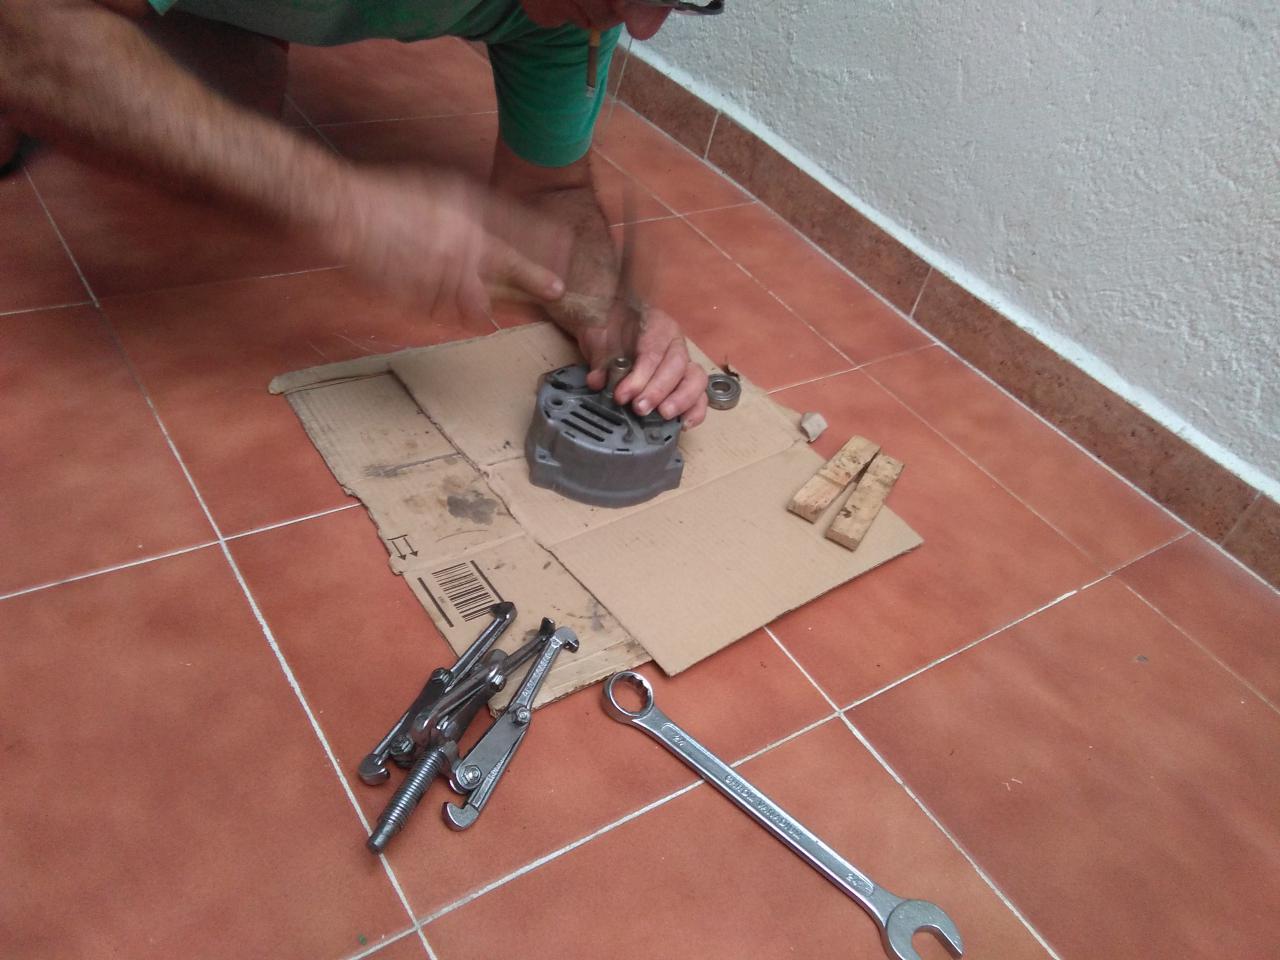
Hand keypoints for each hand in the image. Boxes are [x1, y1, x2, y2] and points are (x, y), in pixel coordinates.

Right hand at [333, 166, 566, 319]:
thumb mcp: (441, 187)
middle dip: (534, 282)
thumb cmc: (391, 195)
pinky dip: (449, 309)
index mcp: (466, 212)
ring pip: (477, 302)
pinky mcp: (417, 294)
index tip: (564, 261)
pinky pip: (444, 311)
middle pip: (508, 269)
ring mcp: (439, 271)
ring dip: (485, 305)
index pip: (517, 233)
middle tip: (554, 290)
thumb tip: (498, 234)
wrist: (345, 210)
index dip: (543, 249)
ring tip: (487, 306)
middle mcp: (458, 242)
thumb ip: (474, 212)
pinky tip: (445, 302)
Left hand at [579, 305, 708, 427]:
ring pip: (695, 379)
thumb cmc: (610, 331)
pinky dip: (694, 410)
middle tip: (640, 409)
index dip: (639, 377)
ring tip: (664, 416)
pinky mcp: (684, 382)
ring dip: (682, 401)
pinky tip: (684, 424)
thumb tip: (598, 382)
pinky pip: (698, 395)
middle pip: (678, 366)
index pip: (653, 353)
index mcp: (655, 327)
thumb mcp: (600, 342)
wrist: (610, 323)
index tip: (622, 395)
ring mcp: (683, 363)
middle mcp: (674, 344)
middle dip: (659, 391)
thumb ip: (601, 362)